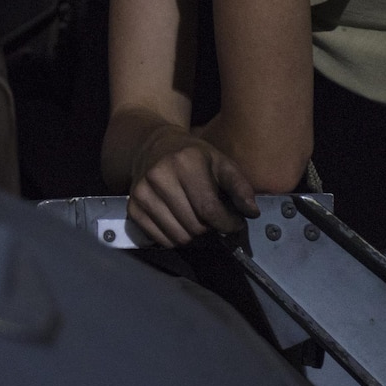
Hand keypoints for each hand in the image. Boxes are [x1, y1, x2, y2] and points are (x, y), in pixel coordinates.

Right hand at [127, 127, 259, 246]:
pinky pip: (161, 240)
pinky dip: (177, 239)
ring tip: (202, 224)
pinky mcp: (133, 207)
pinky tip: (183, 225)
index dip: (228, 224)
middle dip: (213, 231)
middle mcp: (159, 177)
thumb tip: (251, 212)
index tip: (235, 224)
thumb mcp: (221, 162)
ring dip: (196, 238)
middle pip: (195, 226)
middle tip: (217, 223)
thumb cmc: (193, 156)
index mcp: (185, 162)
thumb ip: (240, 186)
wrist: (153, 146)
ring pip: (179, 237)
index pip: (209, 209)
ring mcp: (142, 193)